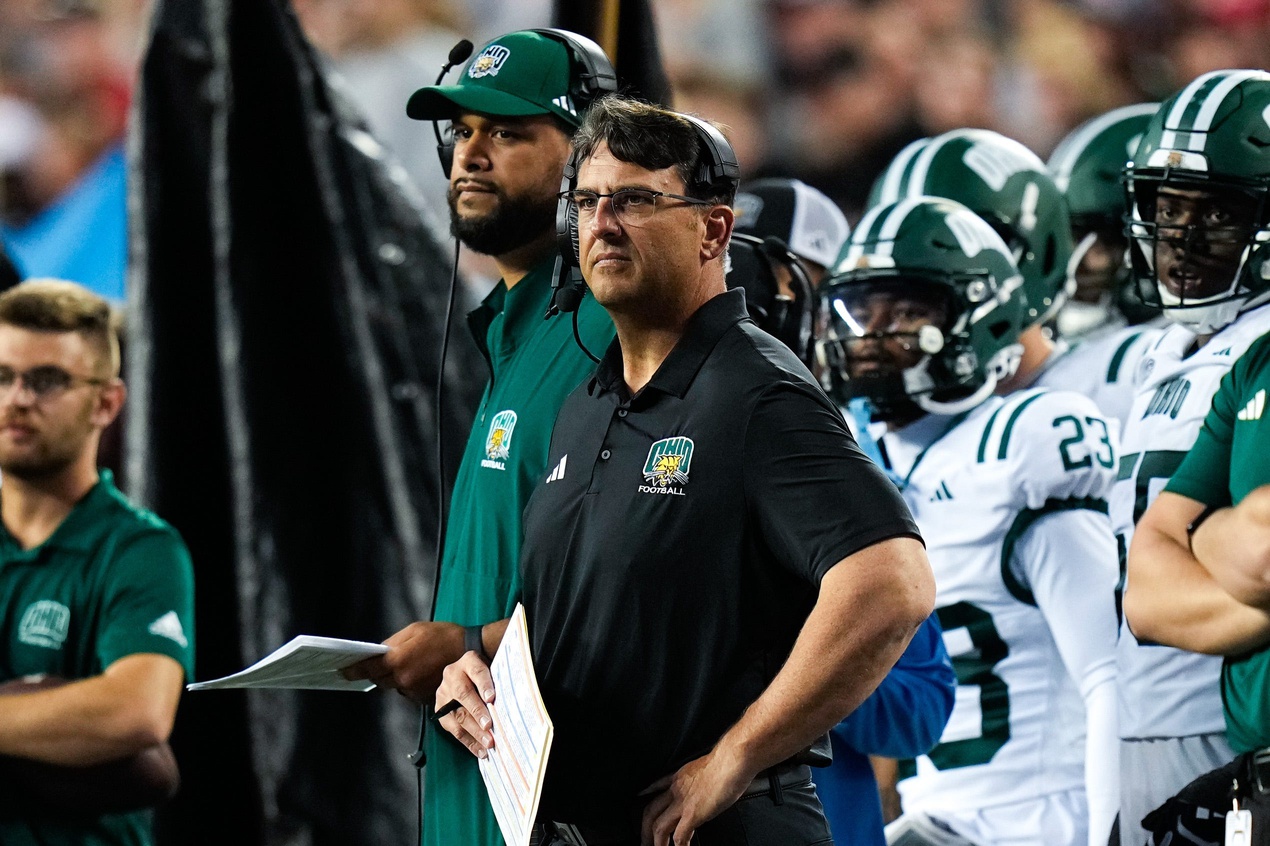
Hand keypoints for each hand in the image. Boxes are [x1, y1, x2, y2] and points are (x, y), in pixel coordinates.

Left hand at [342, 621, 462, 701]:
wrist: (470, 651)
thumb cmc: (443, 636)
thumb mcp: (415, 630)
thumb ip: (393, 642)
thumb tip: (379, 651)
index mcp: (398, 660)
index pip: (367, 668)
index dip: (353, 670)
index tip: (343, 671)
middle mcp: (403, 679)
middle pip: (379, 679)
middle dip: (378, 672)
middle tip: (381, 662)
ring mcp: (414, 691)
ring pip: (395, 686)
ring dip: (396, 677)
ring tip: (412, 663)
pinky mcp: (424, 698)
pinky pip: (409, 691)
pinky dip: (410, 683)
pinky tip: (422, 671)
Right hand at [435, 652, 496, 758]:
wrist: (467, 673)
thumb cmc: (489, 674)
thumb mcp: (494, 669)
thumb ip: (501, 681)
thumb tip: (516, 702)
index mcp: (469, 661)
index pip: (477, 671)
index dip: (484, 684)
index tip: (492, 698)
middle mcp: (452, 675)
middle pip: (464, 694)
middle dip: (477, 712)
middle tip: (489, 726)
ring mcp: (443, 693)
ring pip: (457, 714)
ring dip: (473, 731)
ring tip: (488, 743)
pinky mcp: (440, 711)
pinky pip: (453, 728)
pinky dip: (468, 741)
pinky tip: (481, 751)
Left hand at [639, 747, 752, 845]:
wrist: (733, 759)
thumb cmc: (728, 760)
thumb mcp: (707, 765)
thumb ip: (702, 777)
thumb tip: (710, 784)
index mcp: (680, 776)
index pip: (657, 785)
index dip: (647, 793)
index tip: (640, 797)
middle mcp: (677, 790)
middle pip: (651, 811)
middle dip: (645, 829)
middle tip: (644, 841)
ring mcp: (683, 803)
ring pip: (659, 827)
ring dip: (657, 843)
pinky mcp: (693, 814)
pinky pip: (679, 837)